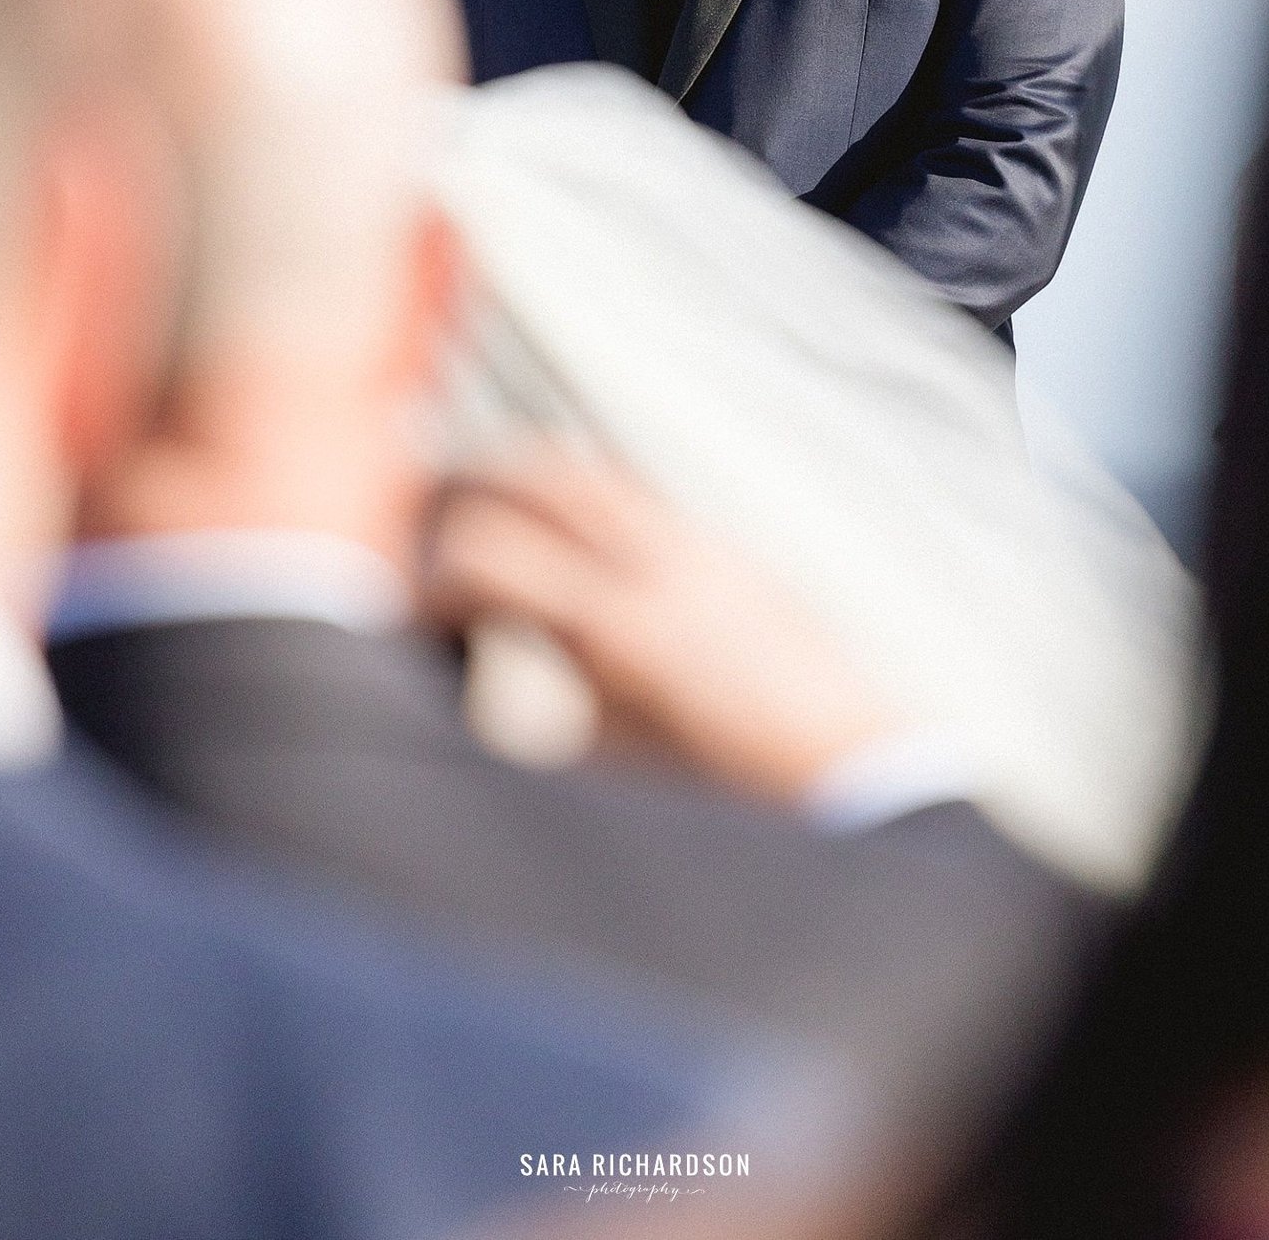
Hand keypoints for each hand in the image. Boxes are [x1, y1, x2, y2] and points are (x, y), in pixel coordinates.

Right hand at [415, 446, 904, 804]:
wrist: (859, 778)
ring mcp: (702, 544)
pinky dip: (581, 500)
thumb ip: (531, 709)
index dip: (425, 575)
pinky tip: (565, 548)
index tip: (409, 611)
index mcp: (619, 627)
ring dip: (521, 482)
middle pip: (530, 472)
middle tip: (415, 524)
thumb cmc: (738, 802)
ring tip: (478, 521)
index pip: (482, 552)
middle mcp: (660, 563)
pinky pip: (636, 492)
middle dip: (458, 490)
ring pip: (586, 466)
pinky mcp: (731, 547)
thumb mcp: (610, 776)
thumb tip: (454, 676)